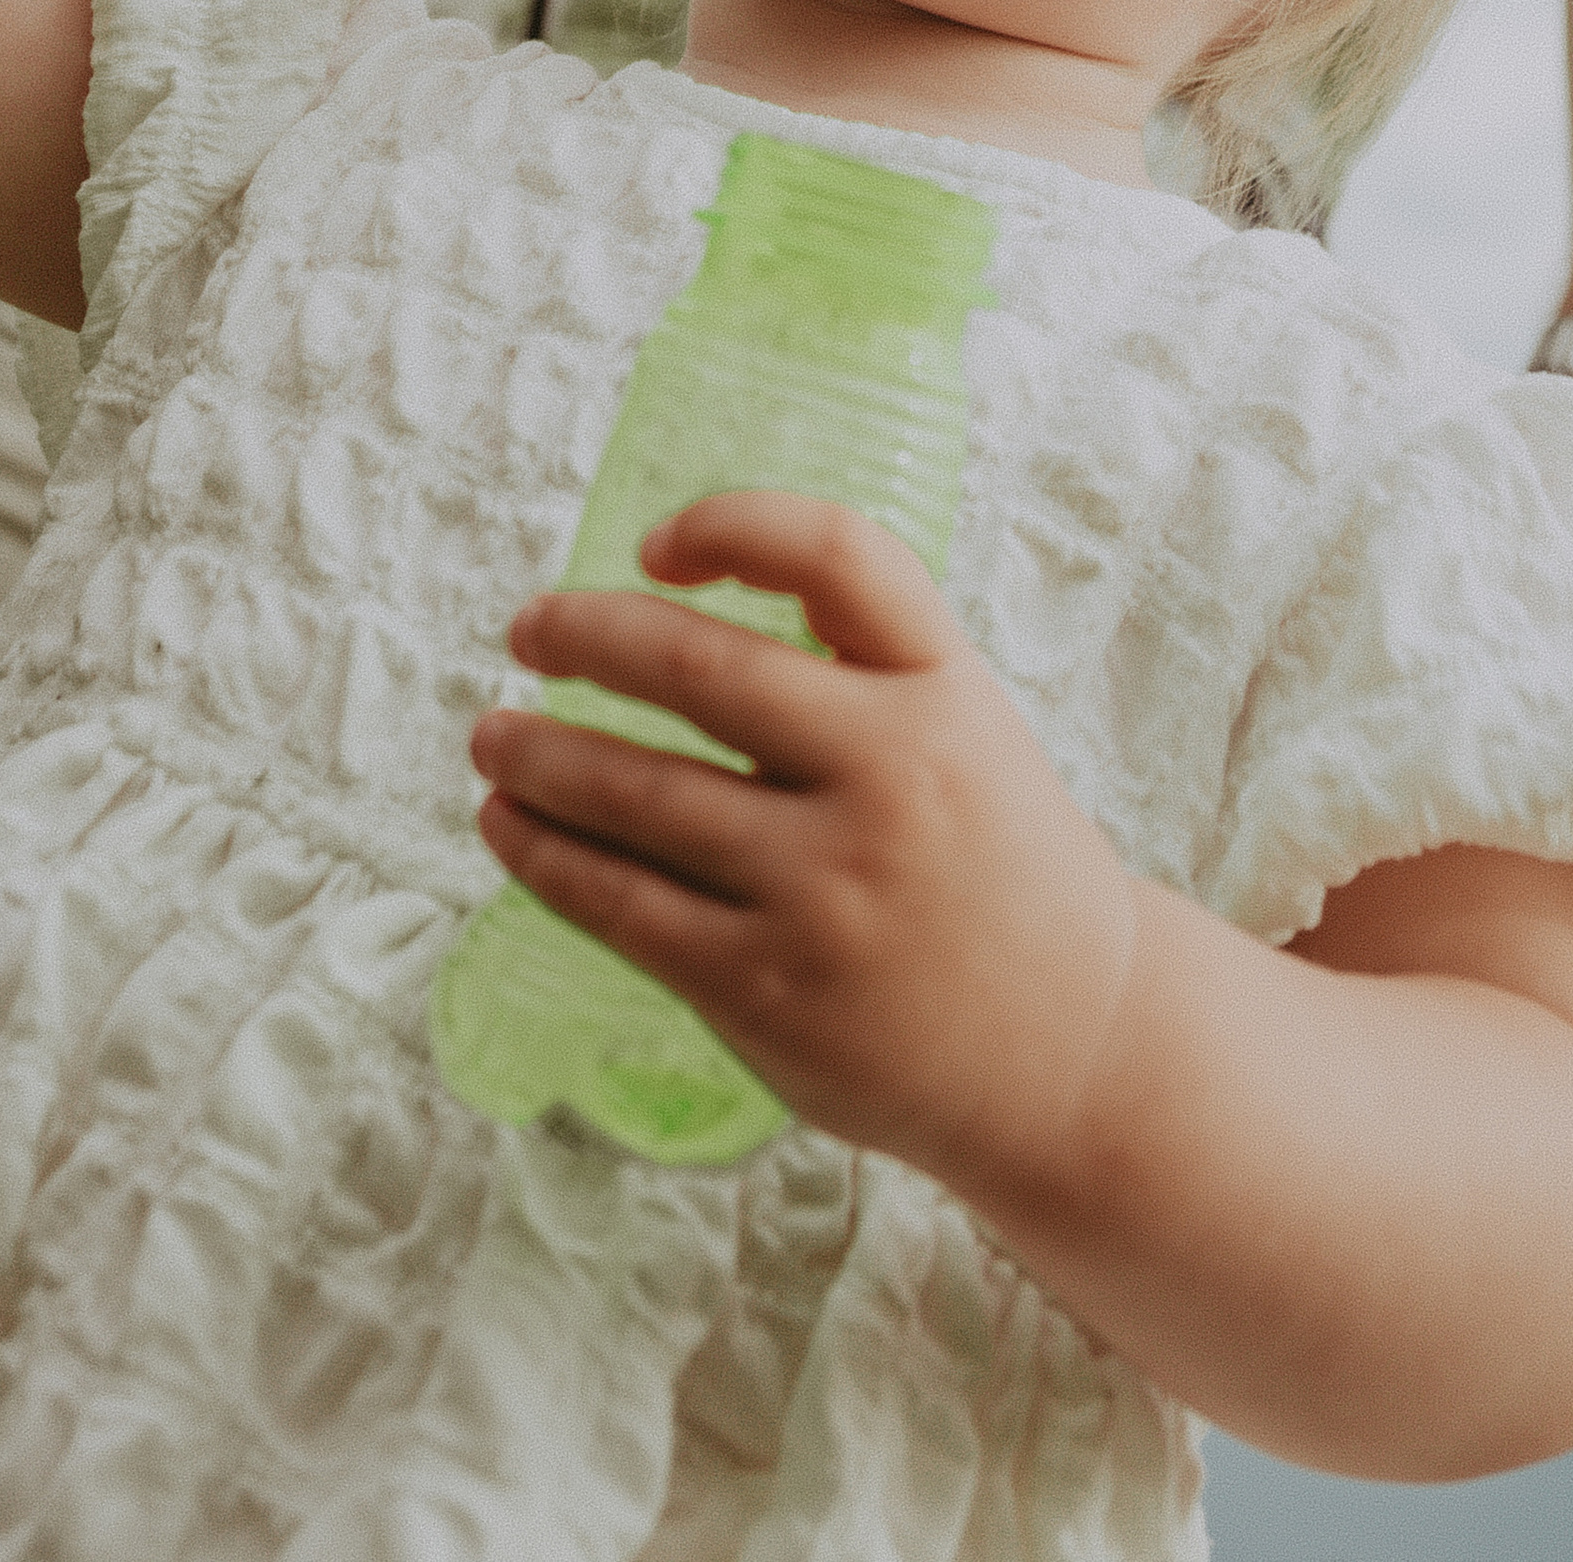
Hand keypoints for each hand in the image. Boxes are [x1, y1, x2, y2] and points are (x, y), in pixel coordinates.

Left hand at [470, 490, 1140, 1192]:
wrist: (1081, 1047)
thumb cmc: (998, 868)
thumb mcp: (967, 731)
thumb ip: (861, 671)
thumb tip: (683, 614)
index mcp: (943, 691)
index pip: (836, 554)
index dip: (731, 526)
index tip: (654, 547)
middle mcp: (889, 775)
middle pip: (700, 665)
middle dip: (586, 635)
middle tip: (528, 629)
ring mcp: (826, 886)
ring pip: (638, 792)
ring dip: (539, 753)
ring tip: (491, 735)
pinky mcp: (769, 987)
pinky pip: (625, 905)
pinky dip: (547, 857)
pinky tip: (510, 828)